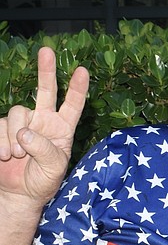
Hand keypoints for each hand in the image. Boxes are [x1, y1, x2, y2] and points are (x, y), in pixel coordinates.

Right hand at [0, 47, 88, 206]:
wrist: (18, 193)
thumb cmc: (43, 181)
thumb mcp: (54, 168)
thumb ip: (45, 149)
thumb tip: (26, 132)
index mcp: (63, 128)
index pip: (73, 104)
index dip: (77, 88)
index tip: (82, 70)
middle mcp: (43, 121)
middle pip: (46, 90)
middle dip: (46, 70)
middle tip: (47, 50)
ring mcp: (22, 123)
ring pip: (16, 113)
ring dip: (15, 136)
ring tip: (17, 156)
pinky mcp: (3, 130)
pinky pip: (0, 126)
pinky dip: (2, 142)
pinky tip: (5, 157)